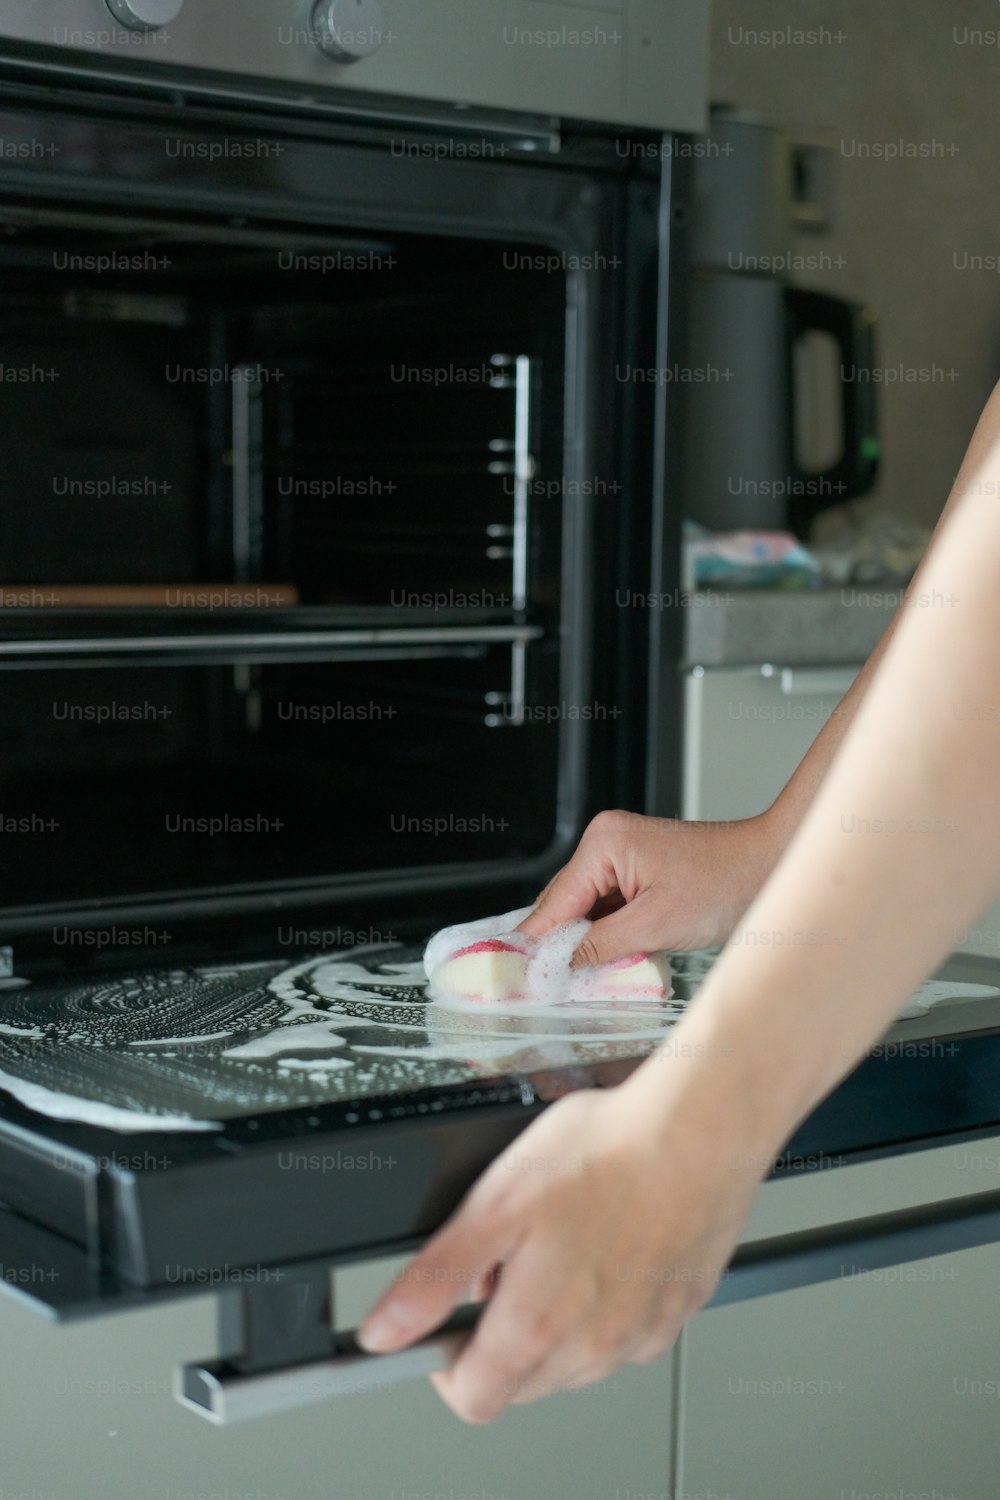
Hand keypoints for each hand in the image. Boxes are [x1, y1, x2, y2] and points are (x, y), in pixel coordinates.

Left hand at [357, 1076, 767, 1422]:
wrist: (699, 1128)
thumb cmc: (607, 1151)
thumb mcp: (495, 1202)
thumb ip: (435, 1276)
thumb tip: (384, 1330)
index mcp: (538, 1325)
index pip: (473, 1399)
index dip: (446, 1363)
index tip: (448, 1323)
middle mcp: (593, 1346)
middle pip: (522, 1383)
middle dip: (501, 1336)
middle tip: (510, 1260)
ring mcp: (641, 1334)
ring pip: (575, 1362)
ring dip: (555, 1323)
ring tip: (562, 1244)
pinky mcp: (677, 1311)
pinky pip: (626, 1334)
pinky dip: (607, 1306)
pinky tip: (608, 1245)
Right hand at [516, 809, 781, 962]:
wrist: (770, 866)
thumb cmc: (725, 884)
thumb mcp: (656, 925)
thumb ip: (599, 947)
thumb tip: (559, 967)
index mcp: (603, 843)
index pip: (554, 903)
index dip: (534, 944)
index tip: (514, 977)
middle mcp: (605, 842)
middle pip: (563, 905)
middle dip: (557, 947)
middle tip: (539, 989)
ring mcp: (621, 854)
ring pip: (584, 910)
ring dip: (583, 944)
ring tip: (571, 982)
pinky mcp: (637, 870)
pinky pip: (606, 907)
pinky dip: (605, 935)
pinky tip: (604, 962)